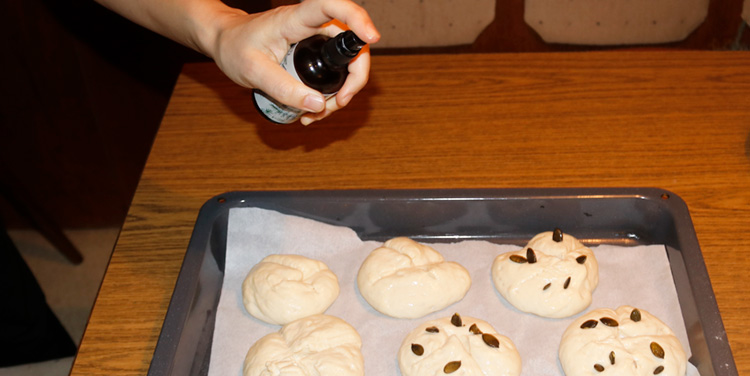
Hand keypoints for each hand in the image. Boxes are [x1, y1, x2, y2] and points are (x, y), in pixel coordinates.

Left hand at [208, 0, 379, 124]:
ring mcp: (316, 38)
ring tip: (319, 113)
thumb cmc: (235, 48)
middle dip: (354, 76)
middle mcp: (311, 25)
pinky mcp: (315, 52)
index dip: (356, 18)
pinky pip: (335, 70)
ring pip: (346, 61)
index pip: (331, 6)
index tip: (371, 37)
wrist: (226, 42)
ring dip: (342, 90)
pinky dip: (332, 93)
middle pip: (351, 42)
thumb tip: (318, 105)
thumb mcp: (253, 72)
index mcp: (295, 19)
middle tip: (340, 102)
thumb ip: (283, 89)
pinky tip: (314, 109)